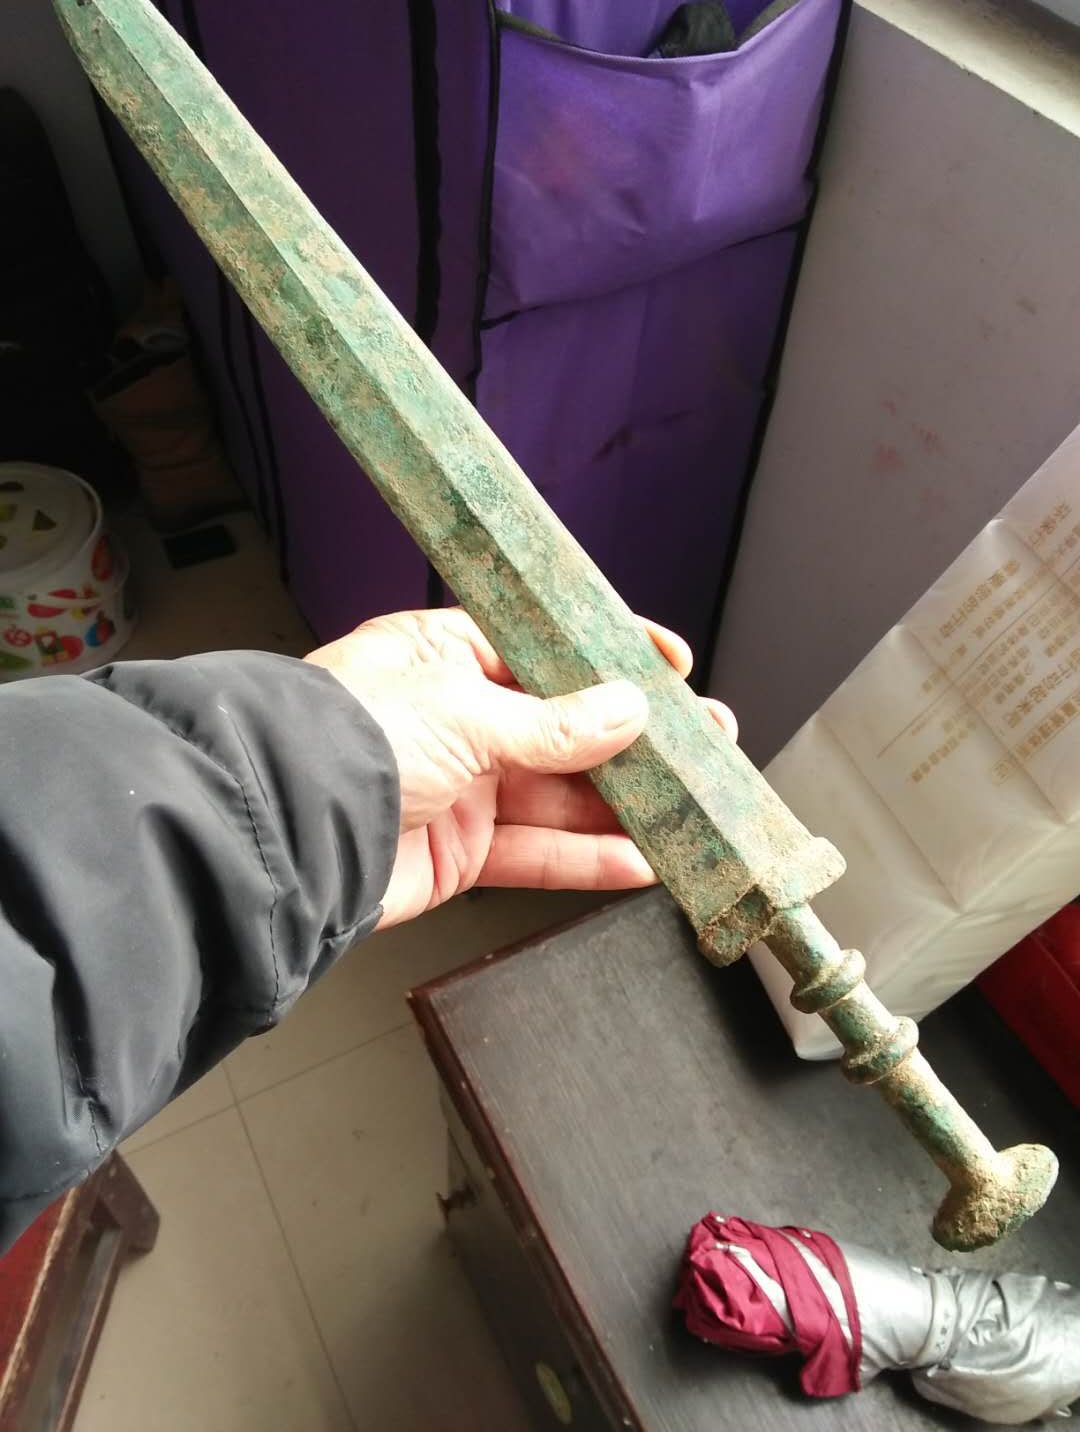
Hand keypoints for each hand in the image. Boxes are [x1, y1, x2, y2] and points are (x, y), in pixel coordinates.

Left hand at [306, 609, 736, 928]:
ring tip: (690, 806)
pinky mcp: (459, 852)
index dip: (610, 656)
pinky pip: (537, 854)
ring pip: (559, 795)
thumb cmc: (344, 740)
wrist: (281, 836)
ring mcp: (459, 786)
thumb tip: (626, 710)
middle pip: (564, 726)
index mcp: (444, 656)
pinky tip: (640, 860)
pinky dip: (588, 859)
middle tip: (702, 742)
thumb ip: (553, 722)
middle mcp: (454, 717)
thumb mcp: (464, 711)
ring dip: (624, 803)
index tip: (670, 665)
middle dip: (634, 738)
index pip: (544, 647)